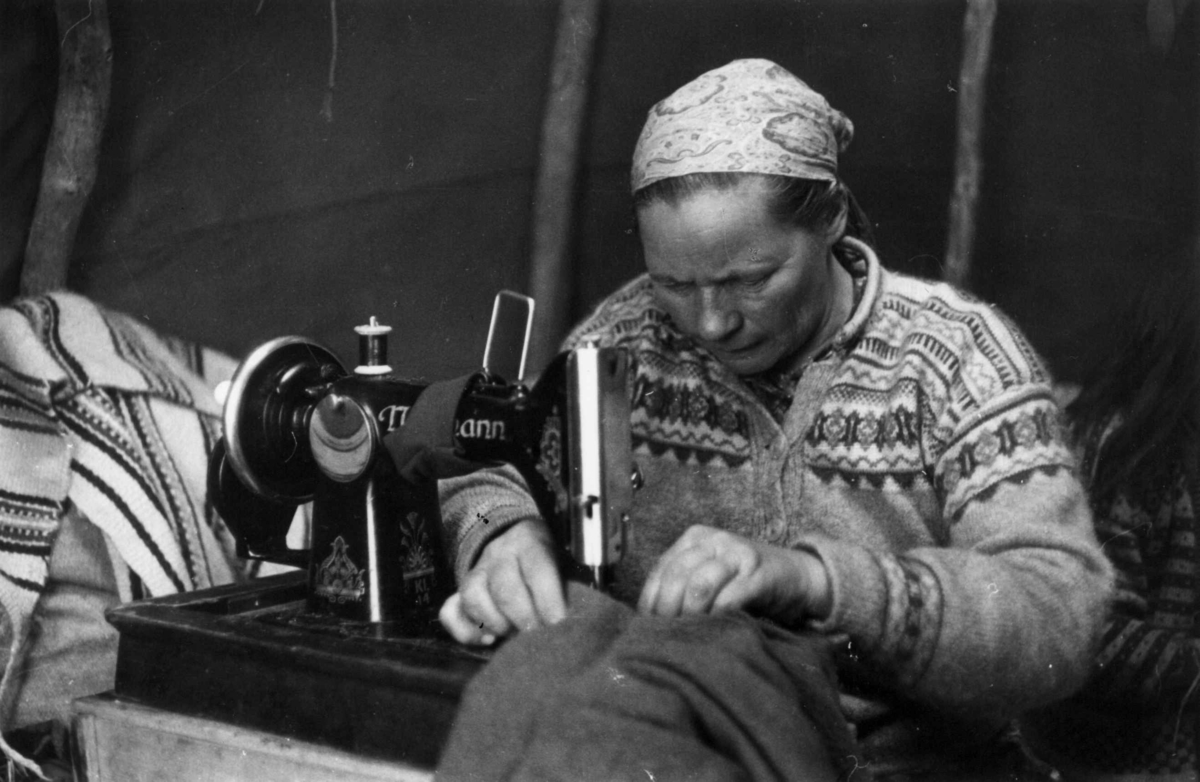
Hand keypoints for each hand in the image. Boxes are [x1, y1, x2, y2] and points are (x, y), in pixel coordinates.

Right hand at [438, 519, 565, 644]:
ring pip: (474, 598)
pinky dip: (466, 631)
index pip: (537, 569)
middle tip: (540, 638)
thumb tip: (581, 618)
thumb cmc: (545, 560)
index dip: (548, 600)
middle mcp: (499, 553)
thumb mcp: (563, 560)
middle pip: (504, 588)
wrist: (513, 537)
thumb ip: (569, 586)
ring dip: (497, 624)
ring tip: (514, 634)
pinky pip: (450, 612)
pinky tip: (487, 639)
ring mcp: (475, 572)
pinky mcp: (459, 591)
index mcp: (529, 542)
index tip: (559, 625)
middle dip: (525, 619)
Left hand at [637, 525, 830, 623]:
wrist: (798, 576)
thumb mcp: (710, 576)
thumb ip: (683, 586)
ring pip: (699, 584)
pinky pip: (729, 598)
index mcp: (694, 538)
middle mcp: (714, 540)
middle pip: (677, 575)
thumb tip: (649, 618)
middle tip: (668, 634)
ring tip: (688, 634)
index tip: (649, 626)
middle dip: (668, 610)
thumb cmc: (745, 583)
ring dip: (690, 614)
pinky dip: (716, 617)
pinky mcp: (759, 574)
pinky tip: (713, 630)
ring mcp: (737, 554)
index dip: (651, 600)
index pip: (661, 569)